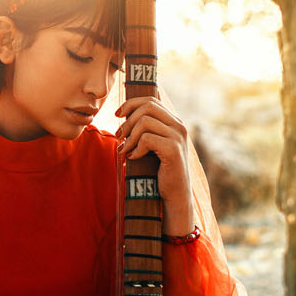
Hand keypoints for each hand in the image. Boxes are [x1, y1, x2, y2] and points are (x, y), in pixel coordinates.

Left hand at [115, 98, 194, 236]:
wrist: (173, 196)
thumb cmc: (159, 171)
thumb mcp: (151, 146)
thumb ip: (144, 130)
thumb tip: (124, 114)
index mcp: (174, 122)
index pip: (151, 100)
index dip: (131, 104)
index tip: (117, 115)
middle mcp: (178, 126)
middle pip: (147, 106)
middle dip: (128, 120)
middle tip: (119, 136)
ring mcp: (177, 137)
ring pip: (144, 121)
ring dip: (129, 136)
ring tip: (125, 150)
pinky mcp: (173, 150)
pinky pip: (146, 139)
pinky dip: (135, 148)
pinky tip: (133, 158)